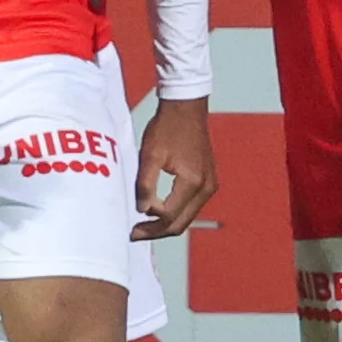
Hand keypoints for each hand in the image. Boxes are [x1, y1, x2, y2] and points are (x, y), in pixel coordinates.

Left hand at [133, 98, 217, 240]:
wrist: (186, 107)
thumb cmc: (167, 127)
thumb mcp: (150, 154)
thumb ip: (146, 184)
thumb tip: (142, 210)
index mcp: (193, 182)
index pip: (170, 217)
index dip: (150, 225)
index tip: (132, 224)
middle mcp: (207, 187)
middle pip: (181, 224)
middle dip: (157, 232)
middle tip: (135, 234)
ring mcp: (210, 185)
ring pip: (187, 217)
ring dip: (166, 224)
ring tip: (144, 225)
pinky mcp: (208, 180)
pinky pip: (191, 206)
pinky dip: (175, 213)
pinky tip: (158, 210)